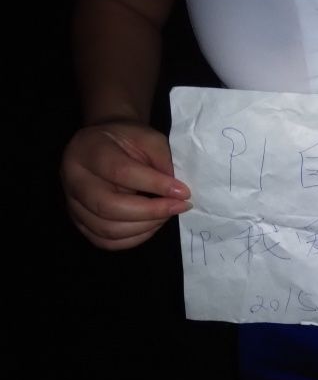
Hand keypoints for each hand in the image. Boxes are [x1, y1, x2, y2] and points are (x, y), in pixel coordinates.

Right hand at [60, 121, 190, 249]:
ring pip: (107, 229)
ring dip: (145, 227)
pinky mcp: (79, 221)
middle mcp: (73, 178)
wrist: (105, 144)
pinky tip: (151, 225)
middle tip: (178, 207)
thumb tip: (176, 193)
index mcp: (88, 149)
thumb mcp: (149, 138)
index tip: (183, 192)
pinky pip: (105, 241)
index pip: (121, 172)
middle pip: (108, 206)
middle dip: (151, 211)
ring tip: (166, 214)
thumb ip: (162, 161)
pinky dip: (133, 238)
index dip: (155, 185)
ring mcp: (72, 203)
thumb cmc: (129, 140)